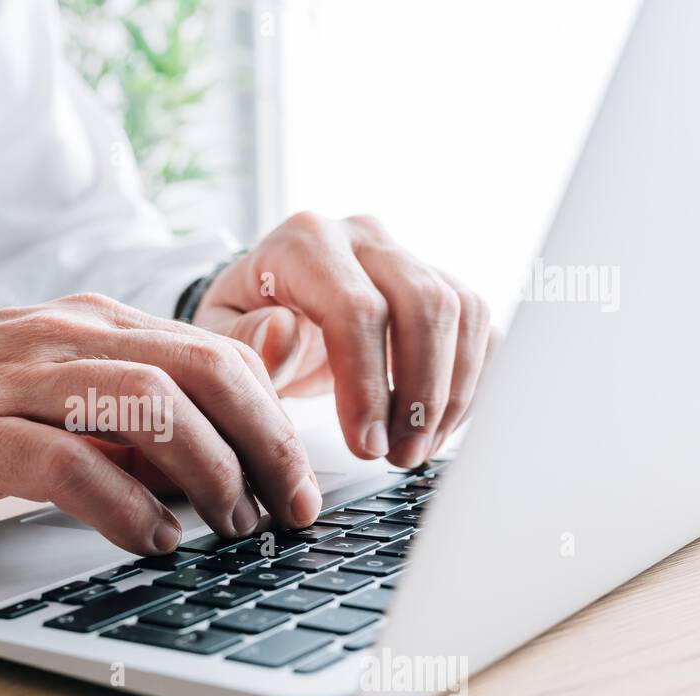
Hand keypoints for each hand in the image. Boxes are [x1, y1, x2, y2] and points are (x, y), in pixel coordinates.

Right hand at [0, 294, 323, 553]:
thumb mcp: (51, 386)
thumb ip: (135, 394)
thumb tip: (233, 408)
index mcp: (88, 322)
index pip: (213, 353)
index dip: (273, 418)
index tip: (299, 481)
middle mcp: (60, 338)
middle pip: (199, 372)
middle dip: (263, 443)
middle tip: (291, 510)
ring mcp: (13, 383)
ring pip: (147, 407)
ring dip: (209, 473)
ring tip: (233, 528)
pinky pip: (68, 464)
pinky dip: (125, 507)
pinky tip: (155, 541)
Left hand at [194, 212, 497, 467]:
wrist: (268, 300)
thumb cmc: (243, 321)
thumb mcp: (219, 335)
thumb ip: (245, 341)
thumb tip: (281, 333)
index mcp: (305, 241)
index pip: (355, 308)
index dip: (368, 383)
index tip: (366, 444)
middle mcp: (363, 236)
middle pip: (424, 303)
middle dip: (421, 392)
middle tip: (400, 455)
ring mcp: (407, 254)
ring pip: (462, 312)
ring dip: (451, 392)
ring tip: (418, 449)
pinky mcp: (438, 280)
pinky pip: (479, 325)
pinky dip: (471, 381)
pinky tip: (438, 426)